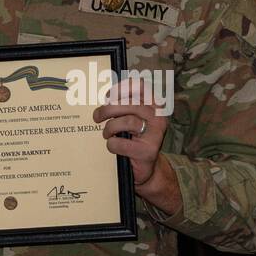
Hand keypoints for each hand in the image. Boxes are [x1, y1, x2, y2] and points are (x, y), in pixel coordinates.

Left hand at [93, 77, 178, 211]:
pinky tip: (113, 146)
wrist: (147, 168)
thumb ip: (123, 106)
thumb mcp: (132, 118)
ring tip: (106, 134)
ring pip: (127, 121)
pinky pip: (122, 143)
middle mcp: (158, 117)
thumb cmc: (135, 140)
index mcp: (154, 105)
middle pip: (128, 103)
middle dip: (108, 109)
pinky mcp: (148, 151)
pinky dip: (112, 144)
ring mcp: (155, 134)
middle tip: (97, 117)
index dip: (121, 88)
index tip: (108, 96)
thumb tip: (103, 97)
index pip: (139, 86)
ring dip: (110, 128)